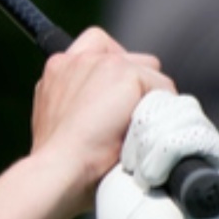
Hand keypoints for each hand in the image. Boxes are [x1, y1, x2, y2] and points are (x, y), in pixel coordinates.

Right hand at [29, 28, 173, 218]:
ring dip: (147, 96)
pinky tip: (142, 130)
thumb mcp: (59, 127)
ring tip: (135, 128)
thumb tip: (109, 115)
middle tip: (128, 119)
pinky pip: (161, 86)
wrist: (57, 171)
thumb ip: (77, 107)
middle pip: (127, 56)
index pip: (95, 47)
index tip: (116, 94)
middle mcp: (75, 60)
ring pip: (148, 69)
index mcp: (57, 73)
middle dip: (133, 84)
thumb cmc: (58, 165)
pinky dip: (159, 109)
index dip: (111, 67)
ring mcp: (100, 63)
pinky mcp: (124, 72)